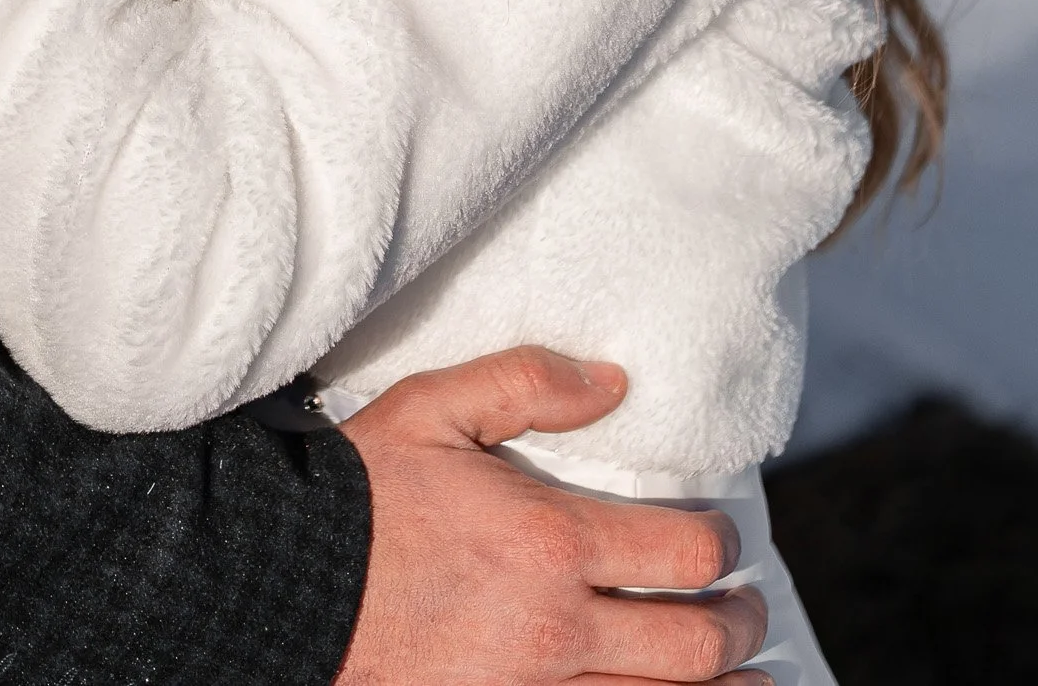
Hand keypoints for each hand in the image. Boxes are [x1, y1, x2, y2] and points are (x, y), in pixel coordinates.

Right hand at [334, 351, 765, 685]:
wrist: (283, 587)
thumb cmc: (359, 494)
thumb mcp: (434, 407)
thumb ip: (529, 382)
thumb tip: (615, 382)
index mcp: (548, 540)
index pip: (684, 551)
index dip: (720, 544)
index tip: (722, 539)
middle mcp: (557, 629)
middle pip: (695, 646)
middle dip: (740, 627)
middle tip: (749, 613)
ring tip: (753, 683)